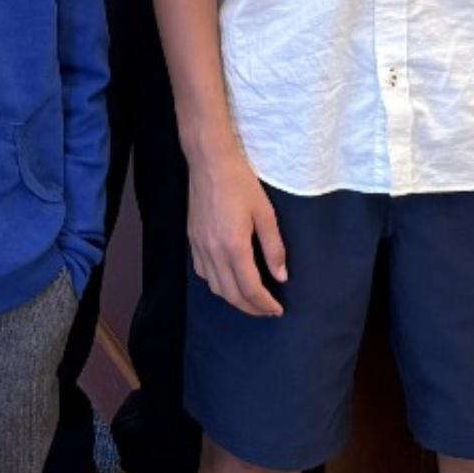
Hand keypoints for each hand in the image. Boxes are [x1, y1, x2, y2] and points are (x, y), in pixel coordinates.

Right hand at [187, 145, 285, 317]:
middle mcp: (213, 251)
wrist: (209, 162)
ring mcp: (199, 246)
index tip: (277, 310)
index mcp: (234, 245)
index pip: (250, 288)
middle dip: (251, 308)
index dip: (264, 304)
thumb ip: (274, 248)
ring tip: (250, 300)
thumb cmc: (240, 182)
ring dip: (233, 299)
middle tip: (267, 311)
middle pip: (231, 294)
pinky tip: (228, 280)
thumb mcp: (265, 213)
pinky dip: (217, 284)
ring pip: (215, 287)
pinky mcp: (192, 240)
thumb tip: (281, 276)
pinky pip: (203, 273)